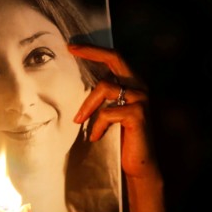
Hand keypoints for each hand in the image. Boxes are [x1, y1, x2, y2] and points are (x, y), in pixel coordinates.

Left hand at [69, 44, 167, 211]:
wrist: (138, 165)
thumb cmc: (122, 139)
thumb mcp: (110, 113)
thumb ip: (103, 97)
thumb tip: (78, 84)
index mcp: (134, 83)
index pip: (114, 58)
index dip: (94, 50)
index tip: (72, 46)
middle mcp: (140, 86)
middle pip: (115, 58)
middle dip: (91, 51)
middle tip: (70, 49)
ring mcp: (141, 99)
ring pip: (104, 88)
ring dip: (87, 106)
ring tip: (78, 122)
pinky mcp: (137, 114)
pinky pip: (107, 113)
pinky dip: (98, 126)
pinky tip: (95, 138)